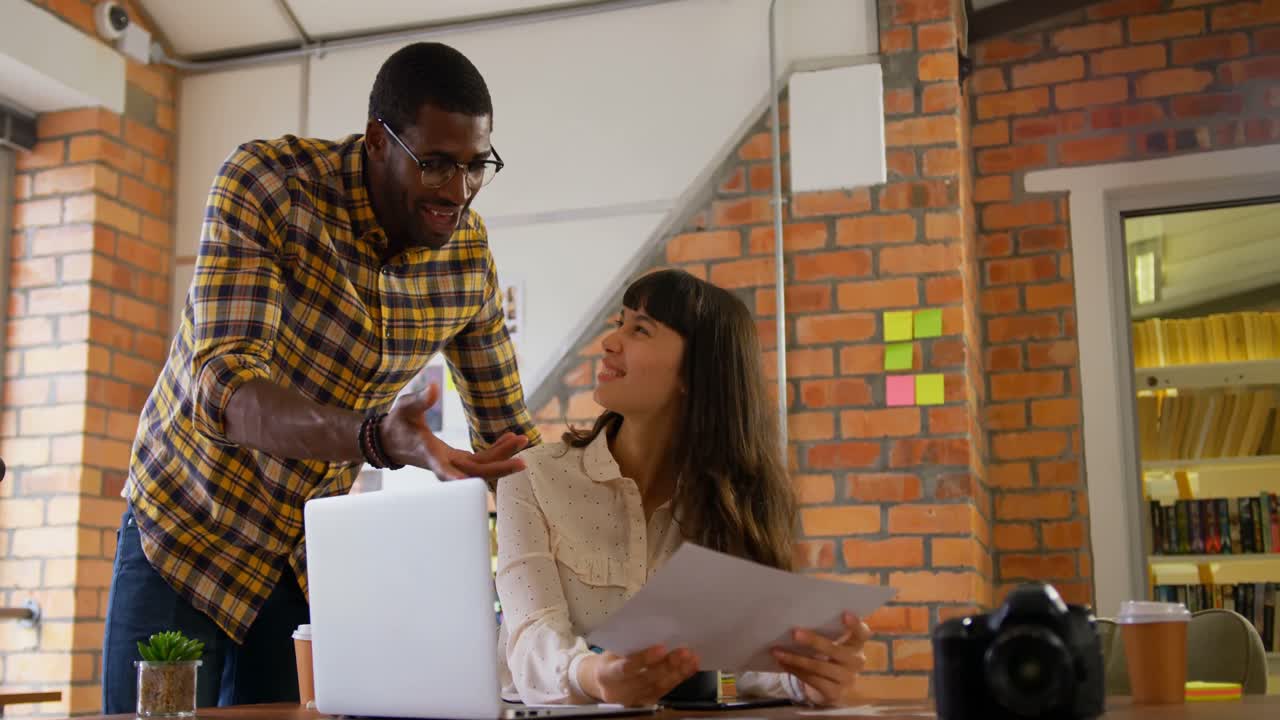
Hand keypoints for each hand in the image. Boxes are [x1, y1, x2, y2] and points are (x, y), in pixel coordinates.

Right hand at [380, 385, 529, 479]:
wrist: (390, 440)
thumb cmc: (397, 423)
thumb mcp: (406, 407)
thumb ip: (420, 400)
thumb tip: (434, 387)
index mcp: (427, 453)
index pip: (442, 469)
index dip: (454, 477)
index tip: (468, 484)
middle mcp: (442, 463)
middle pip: (474, 472)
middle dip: (499, 467)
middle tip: (523, 461)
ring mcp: (452, 464)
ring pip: (482, 466)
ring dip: (503, 456)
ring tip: (523, 439)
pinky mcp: (457, 460)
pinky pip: (481, 459)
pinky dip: (496, 450)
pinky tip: (510, 438)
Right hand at [579, 645, 698, 706]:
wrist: (601, 682)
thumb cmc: (610, 659)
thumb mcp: (612, 650)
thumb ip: (629, 644)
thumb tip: (654, 629)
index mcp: (606, 673)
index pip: (626, 668)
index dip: (644, 658)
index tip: (661, 647)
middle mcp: (619, 691)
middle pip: (646, 679)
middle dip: (667, 665)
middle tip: (684, 652)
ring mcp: (634, 699)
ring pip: (659, 687)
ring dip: (678, 672)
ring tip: (691, 659)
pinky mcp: (646, 702)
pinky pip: (665, 691)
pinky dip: (679, 678)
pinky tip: (690, 667)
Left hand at [772, 612, 870, 706]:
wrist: (835, 688)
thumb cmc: (832, 657)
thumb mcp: (835, 644)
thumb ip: (827, 632)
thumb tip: (798, 618)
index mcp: (857, 645)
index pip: (862, 633)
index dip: (855, 625)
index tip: (844, 614)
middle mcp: (856, 662)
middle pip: (835, 650)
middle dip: (814, 641)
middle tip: (794, 633)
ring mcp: (847, 679)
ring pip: (819, 667)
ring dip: (796, 659)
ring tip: (778, 651)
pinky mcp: (834, 693)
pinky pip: (812, 680)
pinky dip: (795, 671)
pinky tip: (783, 663)